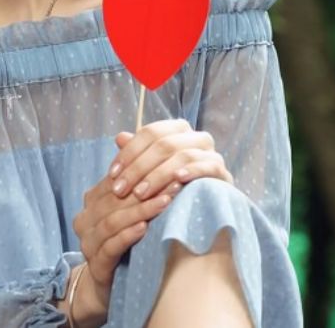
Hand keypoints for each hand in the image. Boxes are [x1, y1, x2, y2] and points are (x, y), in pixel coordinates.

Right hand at [71, 168, 184, 308]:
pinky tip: (145, 228)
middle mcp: (85, 220)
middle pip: (115, 200)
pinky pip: (110, 246)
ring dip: (141, 210)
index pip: (116, 181)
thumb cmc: (125, 241)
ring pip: (112, 221)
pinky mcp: (96, 265)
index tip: (170, 166)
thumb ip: (137, 185)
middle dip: (147, 190)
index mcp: (91, 202)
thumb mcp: (130, 211)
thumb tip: (149, 153)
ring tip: (166, 202)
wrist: (110, 285)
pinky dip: (128, 235)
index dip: (143, 173)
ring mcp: (88, 243)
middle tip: (174, 182)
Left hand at [106, 118, 233, 202]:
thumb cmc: (171, 184)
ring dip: (158, 175)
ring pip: (182, 155)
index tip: (112, 174)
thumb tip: (120, 137)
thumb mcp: (150, 169)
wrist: (204, 204)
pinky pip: (207, 166)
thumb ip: (137, 153)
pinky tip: (176, 181)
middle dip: (138, 168)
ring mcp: (212, 153)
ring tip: (140, 193)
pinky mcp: (222, 172)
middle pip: (164, 144)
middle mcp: (197, 137)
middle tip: (120, 190)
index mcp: (179, 130)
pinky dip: (191, 171)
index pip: (150, 132)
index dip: (129, 152)